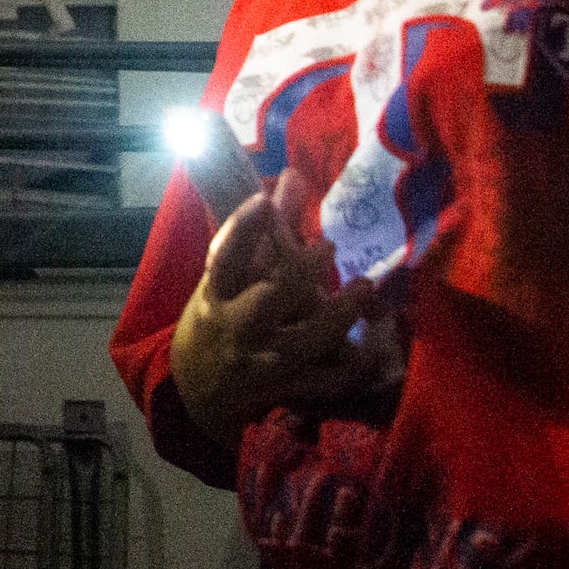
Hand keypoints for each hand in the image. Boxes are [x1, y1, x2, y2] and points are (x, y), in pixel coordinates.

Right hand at [166, 171, 386, 447]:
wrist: (196, 392)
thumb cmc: (215, 320)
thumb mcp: (224, 279)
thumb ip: (260, 230)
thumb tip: (290, 176)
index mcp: (214, 296)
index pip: (223, 259)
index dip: (241, 229)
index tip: (263, 200)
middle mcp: (234, 327)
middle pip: (267, 299)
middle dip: (298, 273)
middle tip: (328, 247)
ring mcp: (259, 362)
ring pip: (302, 341)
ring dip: (337, 315)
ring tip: (364, 288)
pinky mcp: (282, 390)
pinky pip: (320, 383)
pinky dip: (347, 369)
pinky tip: (371, 349)